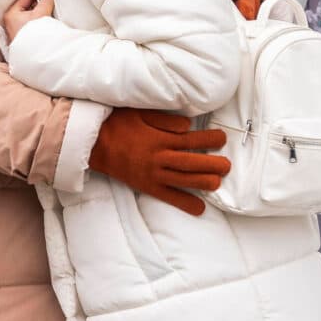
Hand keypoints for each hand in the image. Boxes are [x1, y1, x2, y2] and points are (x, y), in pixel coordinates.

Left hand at [3, 0, 53, 42]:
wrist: (34, 56)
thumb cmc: (33, 36)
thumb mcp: (41, 14)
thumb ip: (46, 0)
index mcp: (11, 13)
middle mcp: (10, 20)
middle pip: (28, 5)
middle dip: (39, 3)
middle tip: (50, 2)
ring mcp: (16, 29)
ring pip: (30, 14)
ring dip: (40, 12)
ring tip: (49, 12)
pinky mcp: (22, 36)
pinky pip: (31, 23)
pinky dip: (38, 20)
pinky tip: (46, 22)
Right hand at [88, 108, 229, 215]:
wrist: (92, 144)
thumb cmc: (116, 124)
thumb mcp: (138, 112)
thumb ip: (164, 119)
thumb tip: (188, 125)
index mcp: (159, 138)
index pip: (190, 139)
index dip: (208, 140)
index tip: (222, 138)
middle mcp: (159, 158)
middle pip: (192, 162)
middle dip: (212, 164)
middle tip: (227, 165)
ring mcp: (153, 174)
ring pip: (184, 180)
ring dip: (204, 182)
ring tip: (218, 182)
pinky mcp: (146, 186)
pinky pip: (168, 196)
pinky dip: (184, 203)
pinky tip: (199, 208)